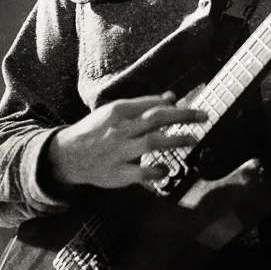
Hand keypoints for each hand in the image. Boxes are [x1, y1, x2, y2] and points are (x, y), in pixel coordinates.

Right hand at [47, 92, 209, 189]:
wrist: (67, 155)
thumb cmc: (95, 131)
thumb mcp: (114, 113)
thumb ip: (142, 106)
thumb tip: (171, 97)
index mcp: (118, 111)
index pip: (151, 104)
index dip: (174, 106)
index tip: (192, 108)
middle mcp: (120, 128)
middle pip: (157, 118)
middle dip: (183, 116)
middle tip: (204, 116)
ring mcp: (119, 151)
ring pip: (152, 142)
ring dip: (176, 140)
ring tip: (192, 140)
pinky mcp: (117, 172)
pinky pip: (141, 172)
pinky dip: (156, 171)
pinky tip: (166, 170)